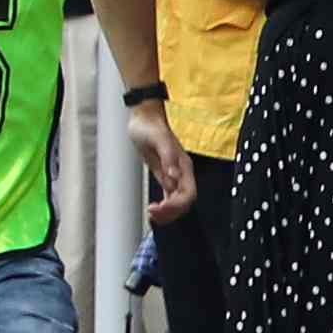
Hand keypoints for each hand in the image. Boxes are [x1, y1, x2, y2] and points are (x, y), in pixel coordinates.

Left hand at [131, 107, 196, 223]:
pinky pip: (169, 196)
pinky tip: (154, 209)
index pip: (188, 193)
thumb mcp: (157, 138)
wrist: (144, 118)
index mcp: (184, 165)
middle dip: (171, 212)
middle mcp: (181, 172)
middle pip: (184, 201)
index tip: (159, 207)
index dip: (176, 205)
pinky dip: (164, 206)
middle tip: (153, 213)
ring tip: (152, 214)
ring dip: (167, 212)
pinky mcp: (165, 175)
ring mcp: (174, 174)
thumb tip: (174, 174)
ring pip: (177, 201)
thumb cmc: (150, 126)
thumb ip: (168, 156)